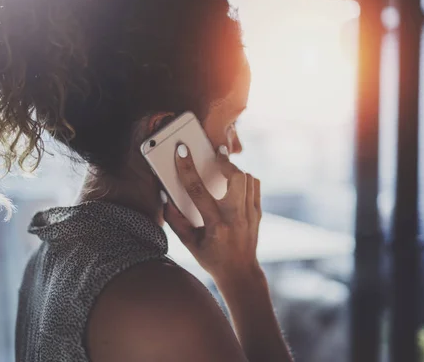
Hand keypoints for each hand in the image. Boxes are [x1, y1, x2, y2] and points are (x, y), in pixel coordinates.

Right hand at [163, 143, 262, 281]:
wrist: (240, 272)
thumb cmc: (211, 258)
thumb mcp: (189, 243)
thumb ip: (175, 221)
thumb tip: (166, 198)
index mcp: (215, 225)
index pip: (197, 190)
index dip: (187, 168)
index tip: (182, 151)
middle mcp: (235, 217)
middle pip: (235, 177)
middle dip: (225, 161)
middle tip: (216, 152)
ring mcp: (250, 214)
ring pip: (247, 178)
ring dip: (234, 169)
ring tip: (223, 166)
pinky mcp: (258, 212)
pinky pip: (254, 186)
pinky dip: (244, 179)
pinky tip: (234, 180)